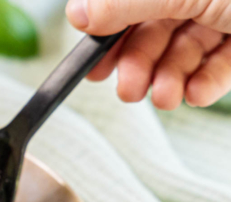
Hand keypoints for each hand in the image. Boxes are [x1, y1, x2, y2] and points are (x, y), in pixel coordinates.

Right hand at [66, 0, 230, 108]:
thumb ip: (126, 1)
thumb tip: (79, 14)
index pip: (128, 4)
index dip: (108, 33)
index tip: (94, 61)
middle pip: (154, 31)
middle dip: (138, 65)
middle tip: (128, 89)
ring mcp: (225, 18)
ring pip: (183, 53)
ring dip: (168, 81)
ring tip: (165, 98)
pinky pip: (219, 67)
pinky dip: (205, 84)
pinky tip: (196, 94)